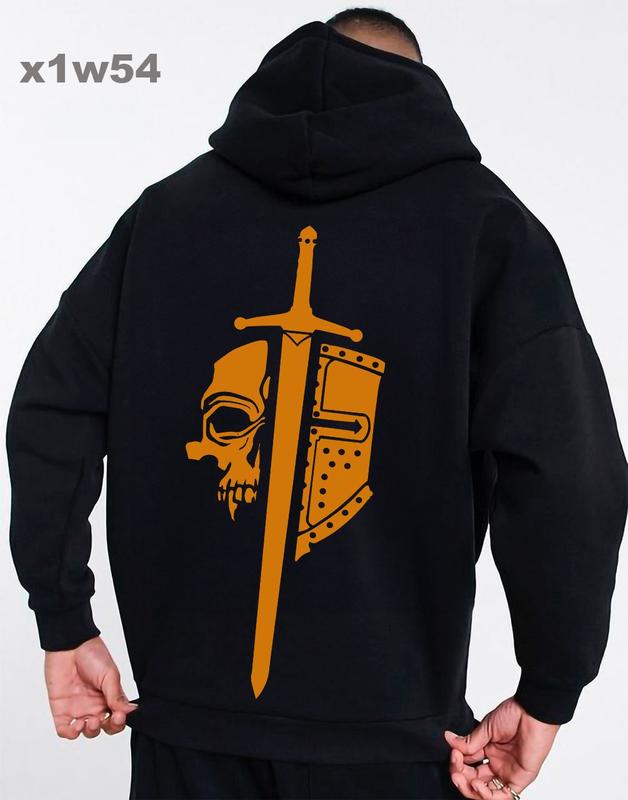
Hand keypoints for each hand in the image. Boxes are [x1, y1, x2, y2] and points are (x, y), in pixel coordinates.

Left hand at [44, 636, 137, 739]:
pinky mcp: (61, 710)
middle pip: (104, 728)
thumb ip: (116, 695)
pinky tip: (76, 725)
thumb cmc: (92, 655)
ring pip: (86, 732)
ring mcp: (78, 708)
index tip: (118, 716)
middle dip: (107, 728)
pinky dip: (71, 733)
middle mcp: (95, 705)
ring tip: (89, 721)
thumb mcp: (110, 674)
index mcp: (109, 696)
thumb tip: (129, 712)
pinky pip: (65, 730)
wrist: (70, 645)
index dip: (119, 723)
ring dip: (90, 732)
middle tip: (104, 719)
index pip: (117, 718)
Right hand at [444, 697, 559, 798]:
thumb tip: (449, 739)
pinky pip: (504, 796)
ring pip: (486, 792)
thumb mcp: (486, 728)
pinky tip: (477, 785)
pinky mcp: (519, 780)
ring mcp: (507, 772)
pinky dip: (488, 795)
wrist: (532, 713)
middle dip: (461, 778)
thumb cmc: (514, 714)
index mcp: (489, 750)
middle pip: (474, 780)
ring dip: (471, 789)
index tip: (453, 753)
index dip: (458, 763)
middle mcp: (497, 763)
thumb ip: (469, 741)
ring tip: (461, 778)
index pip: (468, 764)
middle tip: (455, 771)